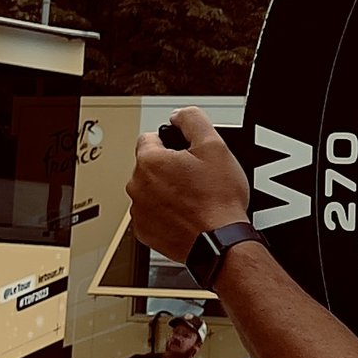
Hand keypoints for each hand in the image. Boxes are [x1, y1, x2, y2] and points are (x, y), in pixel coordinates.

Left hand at [130, 108, 250, 259]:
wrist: (220, 242)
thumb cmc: (218, 200)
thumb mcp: (215, 146)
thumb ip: (192, 119)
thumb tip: (179, 115)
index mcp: (149, 162)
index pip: (151, 137)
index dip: (173, 142)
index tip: (188, 153)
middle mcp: (137, 186)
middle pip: (150, 166)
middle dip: (170, 168)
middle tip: (196, 177)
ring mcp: (139, 212)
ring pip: (151, 191)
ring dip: (167, 191)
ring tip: (194, 198)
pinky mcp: (145, 233)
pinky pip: (152, 215)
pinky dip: (166, 214)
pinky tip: (187, 215)